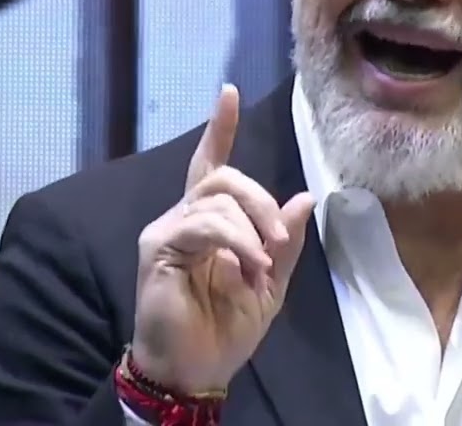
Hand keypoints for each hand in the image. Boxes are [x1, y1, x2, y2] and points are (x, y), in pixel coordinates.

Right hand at [130, 84, 315, 393]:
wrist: (196, 369)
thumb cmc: (227, 328)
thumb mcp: (271, 283)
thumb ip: (285, 242)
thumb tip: (304, 197)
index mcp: (212, 222)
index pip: (212, 164)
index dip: (219, 128)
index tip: (228, 91)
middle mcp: (185, 217)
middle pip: (224, 177)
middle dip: (261, 200)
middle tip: (279, 237)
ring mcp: (168, 230)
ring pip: (217, 198)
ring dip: (252, 228)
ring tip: (262, 265)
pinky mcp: (158, 247)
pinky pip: (203, 224)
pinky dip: (235, 241)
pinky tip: (248, 266)